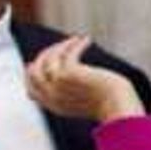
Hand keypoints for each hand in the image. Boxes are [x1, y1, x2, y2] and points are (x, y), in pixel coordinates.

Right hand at [25, 36, 141, 124]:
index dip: (31, 75)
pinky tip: (87, 40)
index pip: (31, 90)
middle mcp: (52, 96)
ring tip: (76, 40)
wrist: (119, 110)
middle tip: (61, 45)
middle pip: (34, 72)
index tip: (36, 62)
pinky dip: (75, 44)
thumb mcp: (89, 103)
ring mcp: (58, 85)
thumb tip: (75, 77)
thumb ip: (77, 94)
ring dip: (62, 46)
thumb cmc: (111, 106)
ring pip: (48, 59)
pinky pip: (66, 53)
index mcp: (55, 106)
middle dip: (44, 56)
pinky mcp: (68, 73)